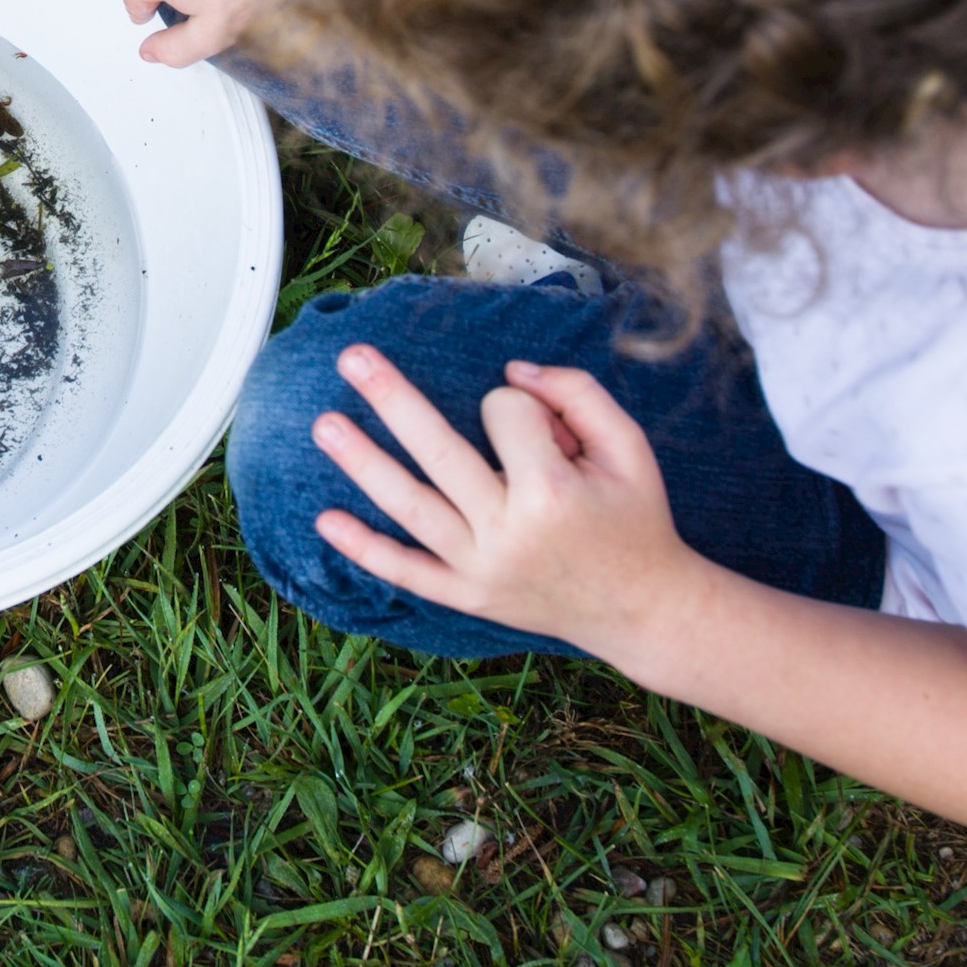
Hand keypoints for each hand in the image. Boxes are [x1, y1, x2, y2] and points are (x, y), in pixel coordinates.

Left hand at [307, 349, 702, 662]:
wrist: (643, 610)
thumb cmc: (635, 519)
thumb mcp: (630, 447)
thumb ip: (578, 392)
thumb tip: (513, 370)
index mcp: (553, 491)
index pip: (506, 414)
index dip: (521, 405)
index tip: (543, 424)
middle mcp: (509, 531)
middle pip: (438, 451)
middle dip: (393, 398)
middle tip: (352, 357)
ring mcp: (482, 568)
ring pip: (410, 508)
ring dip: (363, 463)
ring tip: (324, 423)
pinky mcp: (468, 598)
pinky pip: (408, 572)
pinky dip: (365, 549)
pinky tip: (326, 520)